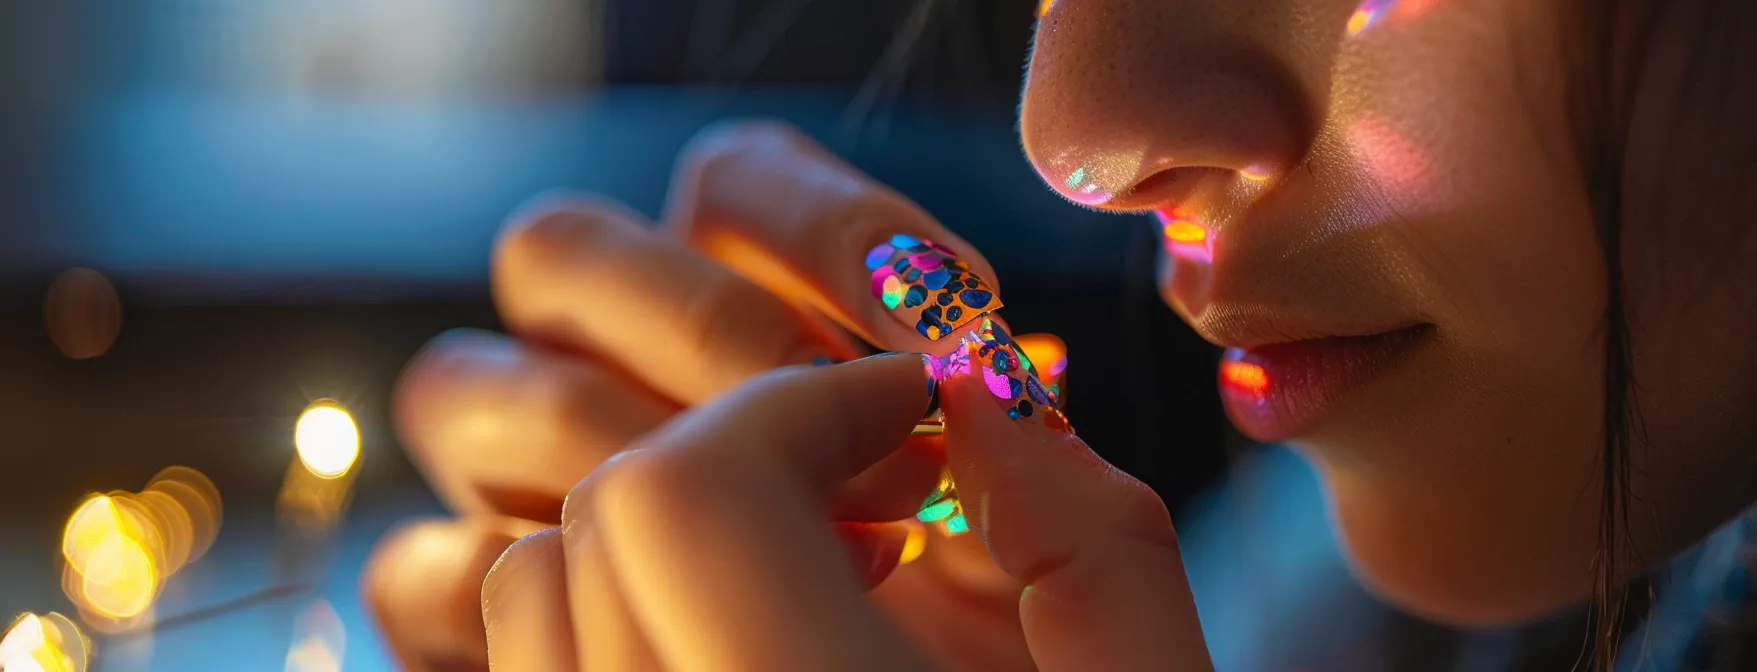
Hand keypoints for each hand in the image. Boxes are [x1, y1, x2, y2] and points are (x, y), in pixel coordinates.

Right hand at [361, 122, 1204, 669]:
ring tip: (793, 560)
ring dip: (607, 449)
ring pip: (460, 385)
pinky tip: (672, 643)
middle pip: (559, 247)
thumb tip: (983, 392)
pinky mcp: (484, 620)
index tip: (955, 333)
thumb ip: (1073, 512)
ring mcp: (540, 498)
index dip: (837, 234)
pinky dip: (508, 590)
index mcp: (780, 333)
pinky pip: (419, 570)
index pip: (733, 182)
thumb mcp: (1090, 623)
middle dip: (714, 334)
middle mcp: (634, 383)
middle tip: (862, 452)